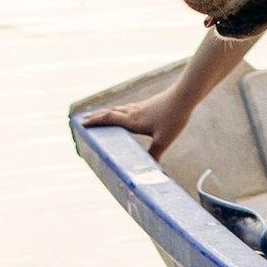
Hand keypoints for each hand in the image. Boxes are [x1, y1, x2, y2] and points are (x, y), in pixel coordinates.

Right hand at [81, 82, 195, 158]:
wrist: (185, 95)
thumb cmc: (174, 117)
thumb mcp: (164, 140)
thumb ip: (155, 154)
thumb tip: (152, 170)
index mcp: (133, 120)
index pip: (108, 119)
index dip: (94, 122)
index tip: (81, 124)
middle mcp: (133, 112)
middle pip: (109, 112)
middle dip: (95, 117)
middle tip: (83, 121)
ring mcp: (140, 107)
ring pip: (118, 109)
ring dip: (106, 113)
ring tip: (98, 116)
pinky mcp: (147, 105)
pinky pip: (127, 108)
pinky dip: (119, 111)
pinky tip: (123, 113)